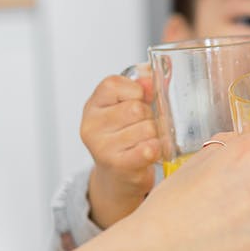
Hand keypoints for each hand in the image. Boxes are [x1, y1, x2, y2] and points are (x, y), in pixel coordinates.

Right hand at [80, 74, 160, 227]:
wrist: (117, 177)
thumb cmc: (124, 137)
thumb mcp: (123, 107)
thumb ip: (139, 85)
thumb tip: (151, 73)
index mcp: (92, 106)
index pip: (114, 84)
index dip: (136, 90)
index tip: (140, 100)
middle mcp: (91, 126)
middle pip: (136, 108)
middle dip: (149, 116)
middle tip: (145, 125)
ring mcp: (102, 147)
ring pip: (147, 128)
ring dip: (155, 134)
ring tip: (147, 140)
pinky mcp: (118, 166)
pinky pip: (149, 148)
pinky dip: (158, 148)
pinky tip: (152, 151)